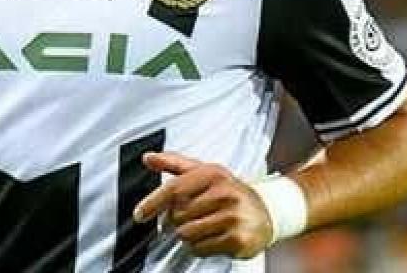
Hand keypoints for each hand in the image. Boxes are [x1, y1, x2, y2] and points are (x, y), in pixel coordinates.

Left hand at [132, 151, 272, 258]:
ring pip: (186, 234)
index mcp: (213, 174)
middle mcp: (224, 193)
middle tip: (191, 217)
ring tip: (203, 227)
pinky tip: (212, 238)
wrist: (267, 211)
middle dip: (177, 220)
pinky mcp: (237, 239)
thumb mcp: (204, 172)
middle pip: (177, 216)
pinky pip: (200, 249)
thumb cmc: (229, 192)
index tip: (139, 214)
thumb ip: (174, 164)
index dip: (153, 203)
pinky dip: (199, 247)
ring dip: (188, 235)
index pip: (174, 189)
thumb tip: (148, 158)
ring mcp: (232, 216)